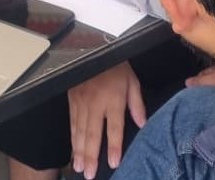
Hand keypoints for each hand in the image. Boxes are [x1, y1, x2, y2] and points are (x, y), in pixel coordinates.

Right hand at [68, 62, 145, 178]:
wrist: (92, 47)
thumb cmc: (116, 65)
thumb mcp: (132, 81)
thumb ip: (137, 103)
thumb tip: (142, 124)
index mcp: (113, 98)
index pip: (114, 127)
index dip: (113, 146)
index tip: (113, 163)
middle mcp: (95, 102)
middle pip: (92, 133)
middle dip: (90, 155)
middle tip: (89, 173)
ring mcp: (81, 101)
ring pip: (79, 130)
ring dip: (78, 150)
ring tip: (79, 166)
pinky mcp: (72, 99)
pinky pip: (71, 121)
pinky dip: (72, 137)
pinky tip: (73, 149)